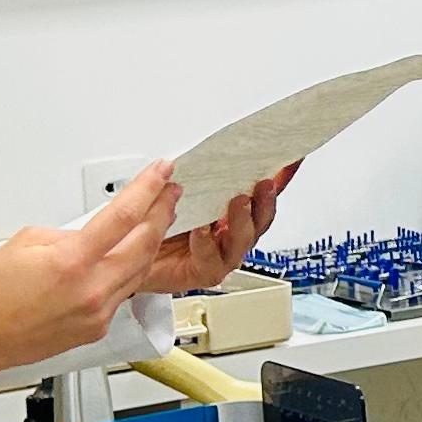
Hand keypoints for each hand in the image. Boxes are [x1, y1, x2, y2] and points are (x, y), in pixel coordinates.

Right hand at [0, 169, 184, 395]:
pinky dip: (134, 269)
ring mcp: (98, 313)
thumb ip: (70, 232)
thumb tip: (94, 231)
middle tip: (169, 193)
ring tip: (158, 219)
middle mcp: (92, 290)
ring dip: (153, 241)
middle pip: (145, 243)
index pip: (124, 216)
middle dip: (161, 212)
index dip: (149, 188)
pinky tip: (135, 255)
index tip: (162, 172)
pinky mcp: (98, 328)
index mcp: (73, 262)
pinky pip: (126, 292)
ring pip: (141, 269)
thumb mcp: (27, 241)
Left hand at [139, 163, 296, 297]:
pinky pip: (213, 259)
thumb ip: (191, 174)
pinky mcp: (206, 272)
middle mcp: (231, 233)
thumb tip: (201, 150)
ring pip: (243, 239)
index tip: (292, 157)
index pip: (261, 191)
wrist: (129, 259)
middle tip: (264, 183)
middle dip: (266, 199)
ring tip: (237, 202)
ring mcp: (222, 254)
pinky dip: (207, 243)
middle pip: (261, 217)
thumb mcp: (173, 191)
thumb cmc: (154, 226)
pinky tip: (201, 230)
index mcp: (229, 211)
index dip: (281, 175)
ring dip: (242, 220)